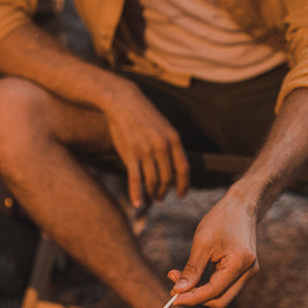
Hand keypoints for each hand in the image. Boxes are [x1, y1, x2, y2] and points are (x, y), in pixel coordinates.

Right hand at [105, 82, 189, 207]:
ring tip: (150, 201)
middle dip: (164, 191)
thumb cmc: (144, 117)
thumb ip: (170, 146)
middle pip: (167, 178)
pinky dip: (136, 194)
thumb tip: (174, 167)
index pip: (183, 169)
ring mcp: (145, 152)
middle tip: (161, 198)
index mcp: (174, 139)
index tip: (181, 195)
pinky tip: (137, 204)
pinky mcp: (130, 155)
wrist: (124, 103)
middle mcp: (161, 146)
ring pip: (152, 181)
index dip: (183, 185)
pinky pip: (135, 180)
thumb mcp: (164, 128)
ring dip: (151, 195)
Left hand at [168, 193, 258, 307]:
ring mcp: (248, 272)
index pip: (214, 292)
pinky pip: (223, 287)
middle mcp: (249, 271)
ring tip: (179, 278)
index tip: (172, 299)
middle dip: (195, 297)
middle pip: (219, 300)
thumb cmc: (221, 220)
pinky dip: (206, 285)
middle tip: (174, 287)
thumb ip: (192, 270)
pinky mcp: (244, 271)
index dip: (192, 298)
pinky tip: (192, 277)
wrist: (241, 206)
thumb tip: (178, 291)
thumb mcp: (202, 243)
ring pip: (221, 296)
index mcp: (240, 263)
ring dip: (199, 292)